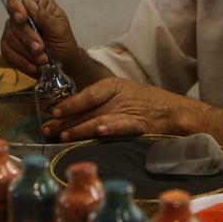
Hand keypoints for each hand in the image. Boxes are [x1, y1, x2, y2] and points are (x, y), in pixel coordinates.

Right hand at [0, 0, 80, 76]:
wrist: (64, 62)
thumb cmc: (64, 42)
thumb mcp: (60, 28)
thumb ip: (44, 17)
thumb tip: (28, 3)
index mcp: (36, 4)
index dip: (15, 5)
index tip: (22, 18)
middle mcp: (22, 15)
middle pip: (13, 21)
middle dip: (28, 37)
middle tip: (41, 48)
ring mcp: (13, 32)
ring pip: (10, 39)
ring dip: (27, 52)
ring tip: (43, 59)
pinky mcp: (9, 48)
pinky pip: (7, 54)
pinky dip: (22, 62)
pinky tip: (34, 67)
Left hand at [42, 77, 188, 141]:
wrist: (174, 111)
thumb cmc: (141, 103)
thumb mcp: (119, 96)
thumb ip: (96, 103)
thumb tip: (65, 115)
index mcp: (113, 86)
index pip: (88, 93)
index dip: (70, 103)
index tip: (54, 112)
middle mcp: (120, 96)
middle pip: (89, 109)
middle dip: (66, 122)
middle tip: (48, 130)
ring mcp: (131, 110)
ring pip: (102, 118)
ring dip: (81, 128)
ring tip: (65, 135)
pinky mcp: (141, 125)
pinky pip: (125, 126)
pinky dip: (113, 128)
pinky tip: (101, 132)